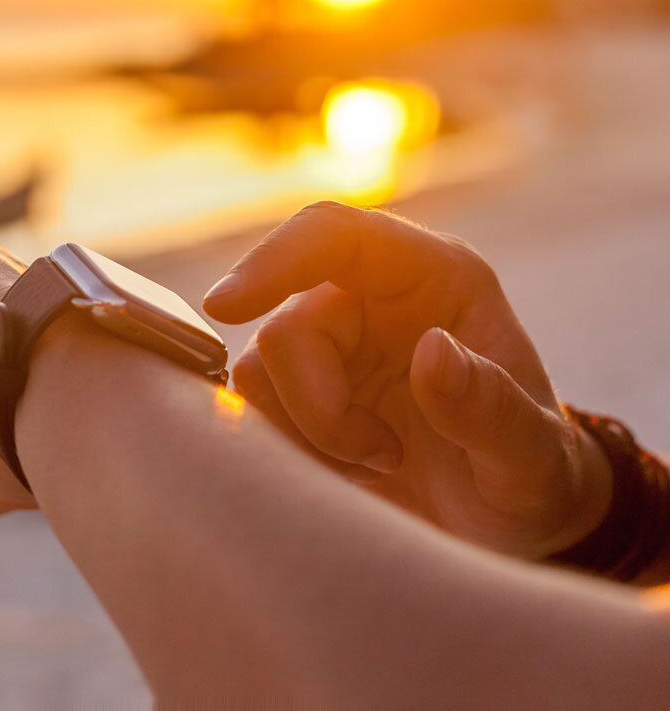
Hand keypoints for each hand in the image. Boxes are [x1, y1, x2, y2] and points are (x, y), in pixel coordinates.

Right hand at [203, 201, 611, 558]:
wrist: (505, 526)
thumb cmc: (532, 477)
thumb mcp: (534, 458)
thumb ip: (493, 407)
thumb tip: (431, 351)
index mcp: (432, 278)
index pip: (333, 235)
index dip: (275, 259)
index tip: (228, 306)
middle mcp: (369, 299)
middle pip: (286, 326)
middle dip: (321, 407)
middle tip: (384, 456)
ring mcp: (329, 346)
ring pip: (257, 371)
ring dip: (306, 434)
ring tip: (376, 462)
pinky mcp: (298, 394)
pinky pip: (249, 410)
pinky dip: (287, 450)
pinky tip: (345, 472)